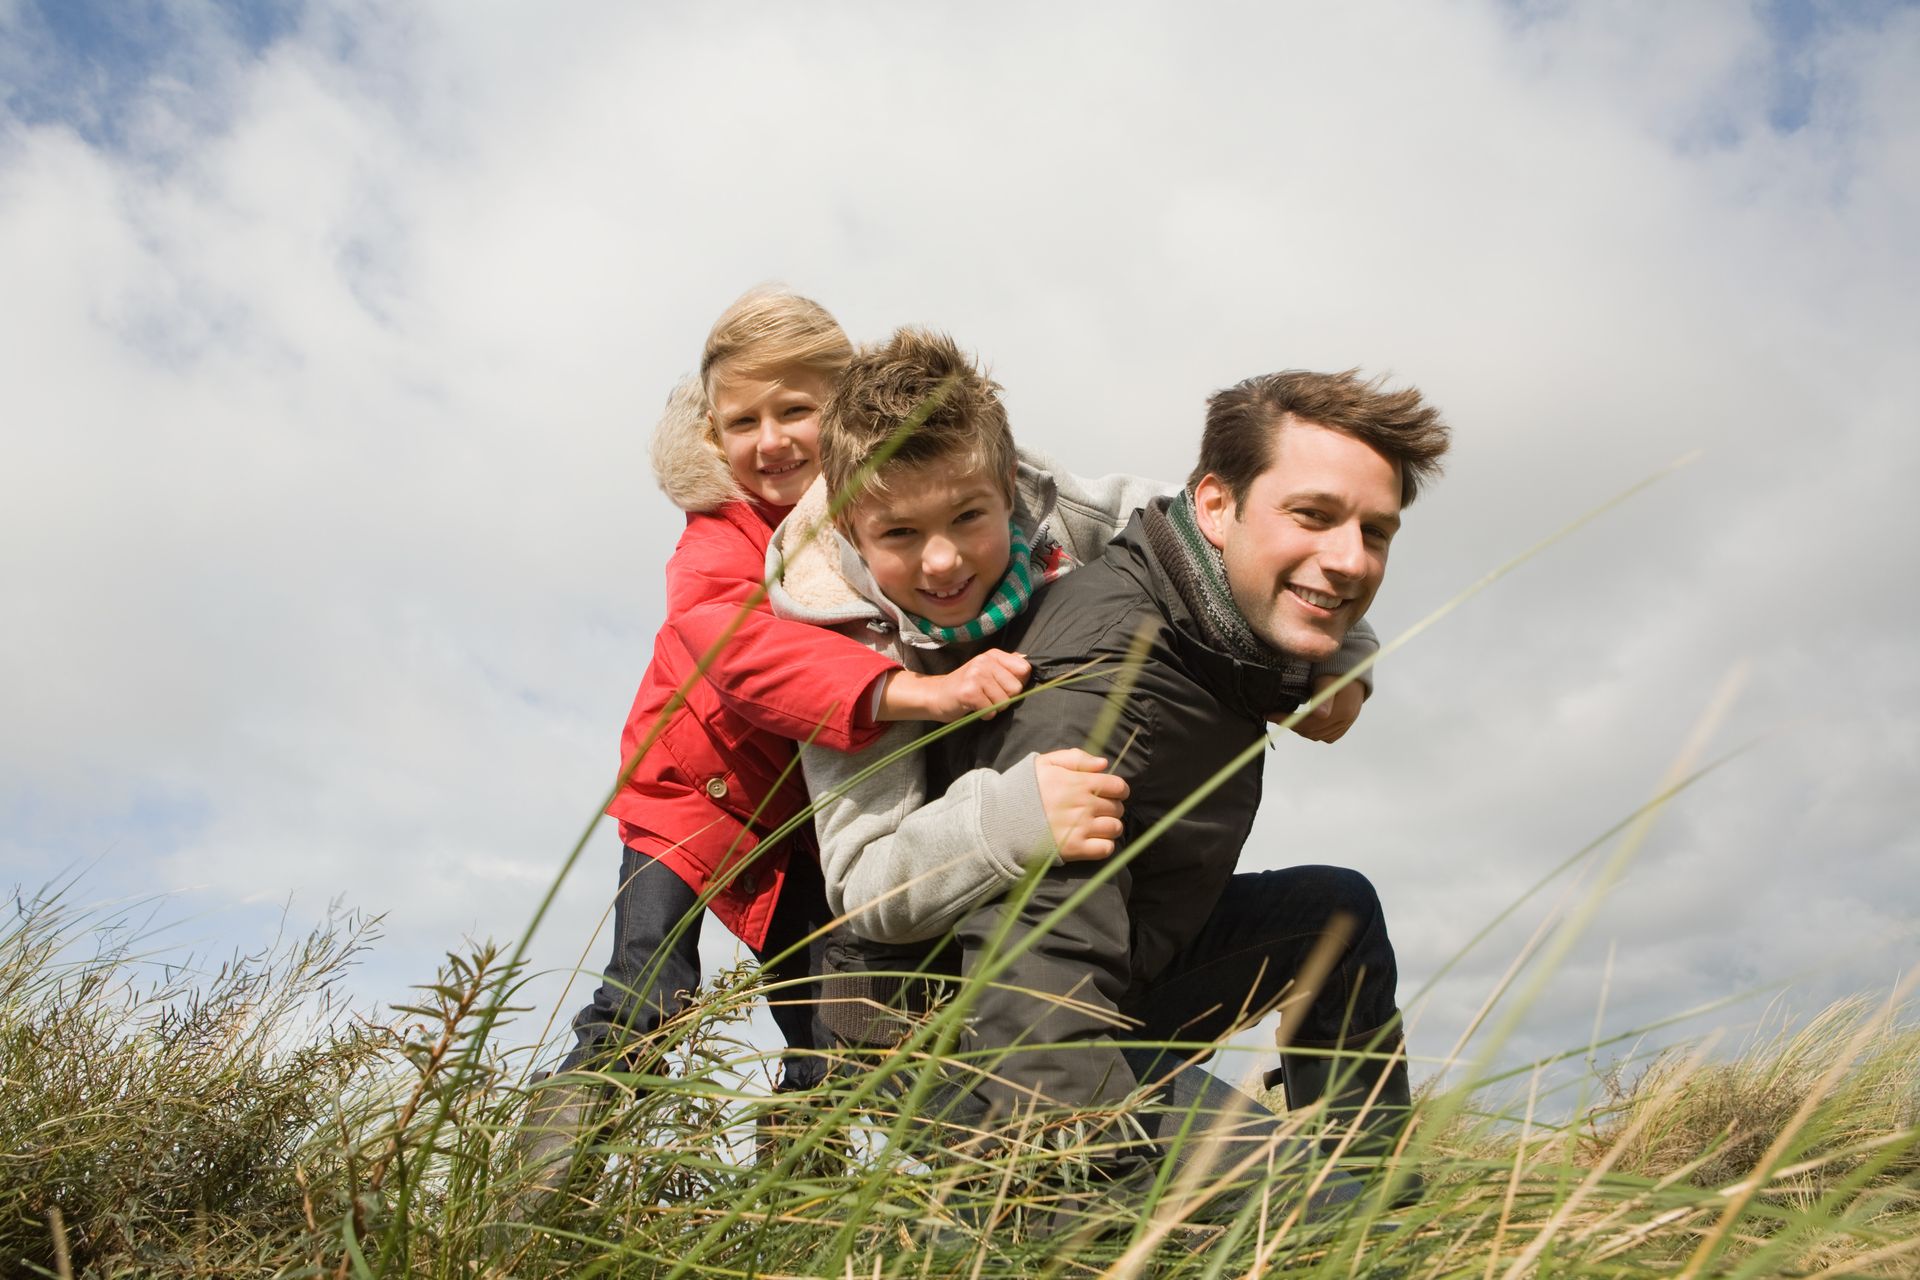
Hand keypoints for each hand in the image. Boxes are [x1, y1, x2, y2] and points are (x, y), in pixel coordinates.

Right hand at [882, 650, 1031, 722]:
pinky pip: (990, 711)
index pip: (1024, 669)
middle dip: (1005, 698)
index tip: (1003, 686)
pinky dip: (984, 714)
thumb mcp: (987, 670)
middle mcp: (984, 661)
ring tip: (980, 701)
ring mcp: (976, 675)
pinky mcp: (968, 692)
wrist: (936, 695)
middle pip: (1016, 688)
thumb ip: (1007, 665)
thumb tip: (1028, 659)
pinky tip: (974, 707)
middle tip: (988, 695)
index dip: (1018, 683)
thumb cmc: (966, 686)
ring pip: (1004, 701)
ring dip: (994, 707)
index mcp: (993, 655)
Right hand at [1034, 748, 1127, 861]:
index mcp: (1079, 782)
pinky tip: (1093, 840)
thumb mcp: (1045, 763)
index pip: (1118, 786)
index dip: (1119, 790)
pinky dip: (1105, 845)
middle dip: (1112, 808)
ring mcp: (1081, 828)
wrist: (1002, 818)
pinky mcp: (1075, 848)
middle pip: (1117, 808)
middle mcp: (1084, 805)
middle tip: (1098, 810)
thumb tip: (1104, 764)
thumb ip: (1076, 758)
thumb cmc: (1024, 788)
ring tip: (1097, 826)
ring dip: (1110, 827)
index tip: (1112, 794)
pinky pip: (1106, 848)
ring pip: (1115, 828)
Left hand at [1279, 673, 1365, 742]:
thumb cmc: (1336, 672)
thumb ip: (1323, 696)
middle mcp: (1345, 720)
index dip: (1288, 720)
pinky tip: (1304, 723)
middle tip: (1276, 716)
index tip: (1271, 715)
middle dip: (1292, 725)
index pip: (1310, 722)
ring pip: (1317, 736)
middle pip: (1313, 731)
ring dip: (1301, 729)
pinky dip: (1313, 732)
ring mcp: (1346, 724)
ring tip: (1287, 719)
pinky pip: (1326, 737)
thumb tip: (1321, 714)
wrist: (1353, 672)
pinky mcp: (1344, 726)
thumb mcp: (1327, 680)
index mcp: (1343, 710)